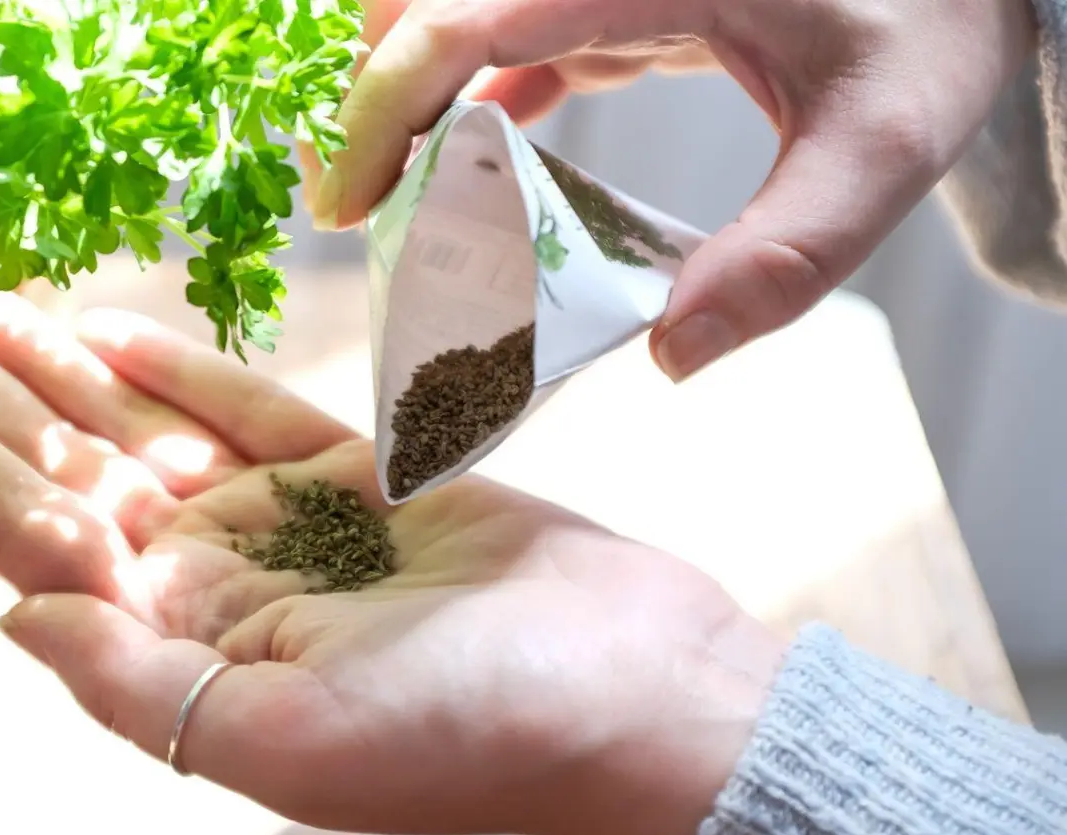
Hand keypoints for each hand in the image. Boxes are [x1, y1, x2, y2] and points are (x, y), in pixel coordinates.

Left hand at [0, 285, 785, 834]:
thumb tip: (13, 619)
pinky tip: (109, 331)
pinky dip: (179, 367)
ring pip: (139, 429)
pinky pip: (244, 410)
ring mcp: (278, 527)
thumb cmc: (468, 734)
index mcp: (179, 649)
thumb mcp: (282, 739)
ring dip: (53, 367)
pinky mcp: (351, 476)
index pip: (28, 539)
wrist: (625, 690)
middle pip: (61, 469)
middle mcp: (211, 585)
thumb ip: (137, 686)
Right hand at [311, 0, 1037, 380]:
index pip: (464, 17)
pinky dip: (463, 99)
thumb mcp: (884, 147)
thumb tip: (670, 356)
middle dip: (367, 95)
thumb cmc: (934, 30)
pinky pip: (505, 36)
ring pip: (453, 14)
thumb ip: (789, 254)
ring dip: (405, 98)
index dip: (381, 105)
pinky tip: (461, 170)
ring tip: (384, 201)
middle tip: (348, 207)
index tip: (343, 201)